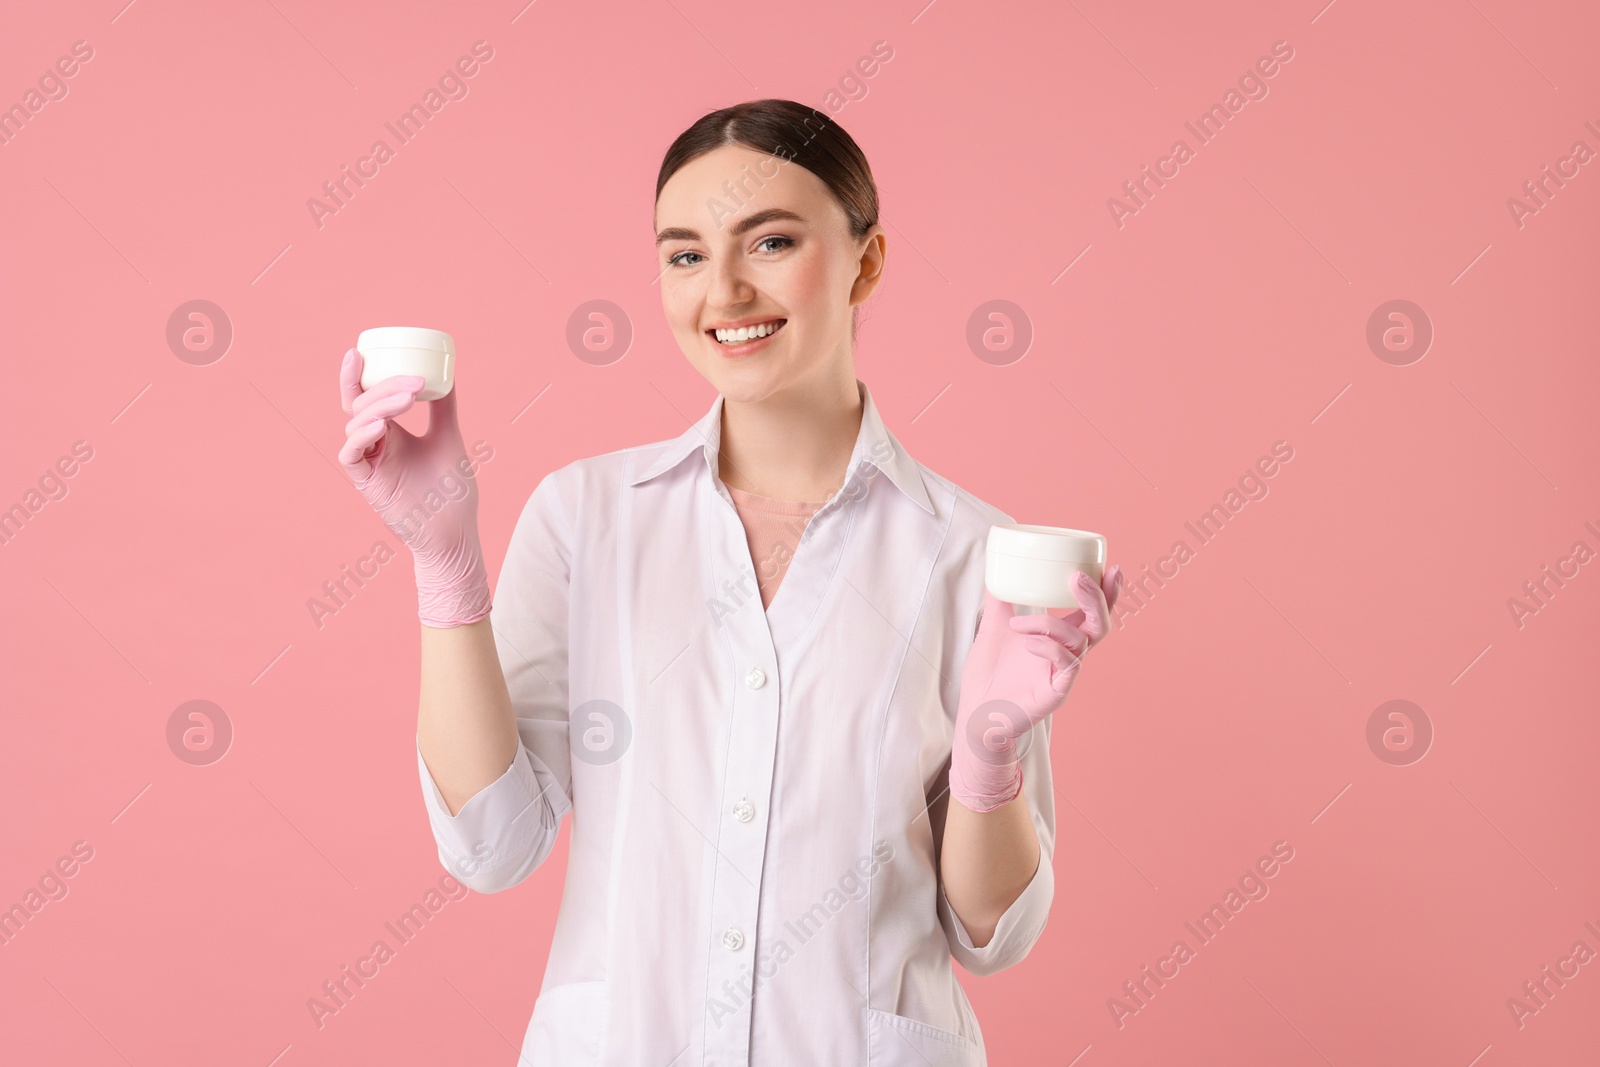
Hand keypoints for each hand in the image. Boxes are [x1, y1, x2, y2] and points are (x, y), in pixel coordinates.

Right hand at [337, 348, 491, 626]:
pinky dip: (362, 436)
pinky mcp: (367, 483)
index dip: (356, 375)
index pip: (365, 397)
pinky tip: (381, 426)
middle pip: (360, 405)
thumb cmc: (451, 491)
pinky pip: (351, 454)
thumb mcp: (449, 437)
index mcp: (391, 432)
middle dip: (381, 387)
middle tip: (412, 382)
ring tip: (407, 399)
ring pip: (355, 425)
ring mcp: (370, 463)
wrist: (455, 531)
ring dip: (378, 407)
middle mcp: (376, 444)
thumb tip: (447, 374)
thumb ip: (444, 407)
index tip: (359, 351)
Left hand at [948, 564, 1122, 811]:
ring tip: (1017, 624)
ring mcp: (1065, 675)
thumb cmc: (989, 673)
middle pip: (1101, 624)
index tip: (1111, 566)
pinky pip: (1067, 665)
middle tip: (1078, 577)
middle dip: (1097, 597)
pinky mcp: (1056, 693)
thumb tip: (997, 566)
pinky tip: (1026, 643)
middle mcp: (1069, 655)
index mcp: (1061, 638)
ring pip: (1079, 640)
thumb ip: (1000, 598)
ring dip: (1049, 623)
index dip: (1108, 591)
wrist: (974, 712)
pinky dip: (1049, 646)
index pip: (1094, 612)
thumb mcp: (994, 627)